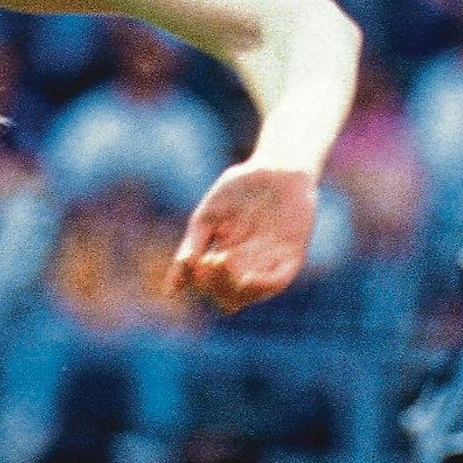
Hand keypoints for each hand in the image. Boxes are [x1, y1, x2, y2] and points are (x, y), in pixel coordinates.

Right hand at [166, 163, 317, 312]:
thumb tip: (172, 290)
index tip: (192, 260)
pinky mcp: (291, 256)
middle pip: (228, 296)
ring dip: (235, 286)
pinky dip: (263, 286)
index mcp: (224, 257)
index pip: (209, 285)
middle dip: (216, 283)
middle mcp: (246, 266)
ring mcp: (269, 263)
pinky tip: (249, 278)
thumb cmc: (240, 187)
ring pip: (250, 294)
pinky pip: (278, 281)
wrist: (277, 165)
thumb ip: (193, 245)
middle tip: (212, 259)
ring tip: (225, 261)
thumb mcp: (210, 214)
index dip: (199, 280)